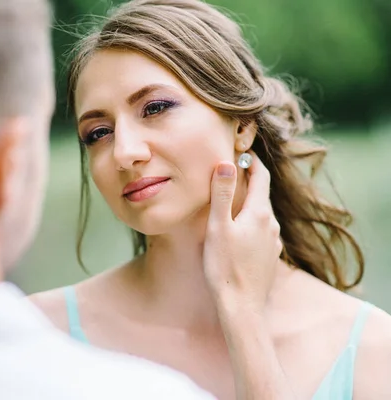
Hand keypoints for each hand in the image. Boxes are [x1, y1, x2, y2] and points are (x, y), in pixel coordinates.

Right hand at [203, 151, 281, 315]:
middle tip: (231, 173)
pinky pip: (262, 232)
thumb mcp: (218, 227)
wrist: (242, 306)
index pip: (261, 177)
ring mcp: (273, 241)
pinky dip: (250, 224)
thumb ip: (222, 194)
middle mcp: (272, 224)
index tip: (242, 152)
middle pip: (262, 195)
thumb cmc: (224, 266)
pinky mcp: (270, 256)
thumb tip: (227, 163)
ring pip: (261, 214)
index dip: (252, 162)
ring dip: (248, 204)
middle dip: (248, 182)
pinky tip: (237, 233)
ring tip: (230, 204)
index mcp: (259, 213)